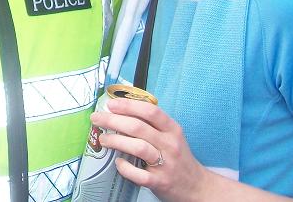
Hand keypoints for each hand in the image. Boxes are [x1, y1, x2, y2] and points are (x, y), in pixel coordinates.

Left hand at [91, 97, 210, 201]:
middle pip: (138, 127)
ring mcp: (166, 164)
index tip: (111, 105)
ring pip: (138, 147)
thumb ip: (151, 124)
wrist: (196, 187)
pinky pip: (140, 175)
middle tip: (97, 119)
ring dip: (116, 141)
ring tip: (103, 139)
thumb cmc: (178, 157)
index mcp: (172, 129)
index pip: (150, 111)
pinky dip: (126, 168)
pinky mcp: (160, 182)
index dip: (128, 106)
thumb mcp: (170, 136)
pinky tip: (118, 163)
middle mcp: (170, 144)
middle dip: (113, 121)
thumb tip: (121, 110)